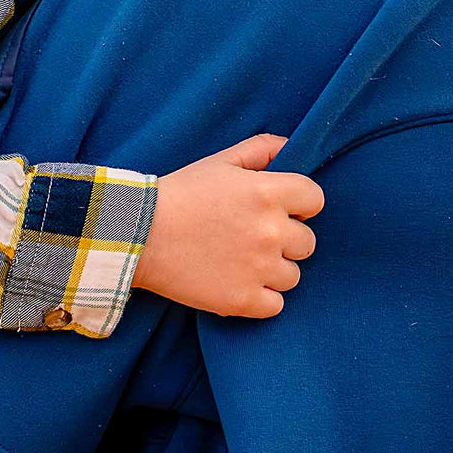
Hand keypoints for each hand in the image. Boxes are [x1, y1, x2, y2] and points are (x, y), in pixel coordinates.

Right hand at [133, 134, 323, 318]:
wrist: (136, 235)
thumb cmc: (179, 193)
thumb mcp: (220, 161)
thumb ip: (261, 148)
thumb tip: (291, 147)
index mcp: (268, 192)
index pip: (315, 200)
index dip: (300, 204)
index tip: (281, 209)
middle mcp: (270, 231)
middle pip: (307, 242)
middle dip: (287, 239)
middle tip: (254, 236)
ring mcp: (258, 268)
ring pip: (292, 275)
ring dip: (274, 269)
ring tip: (243, 260)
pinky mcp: (243, 300)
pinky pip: (276, 305)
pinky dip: (261, 298)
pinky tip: (239, 283)